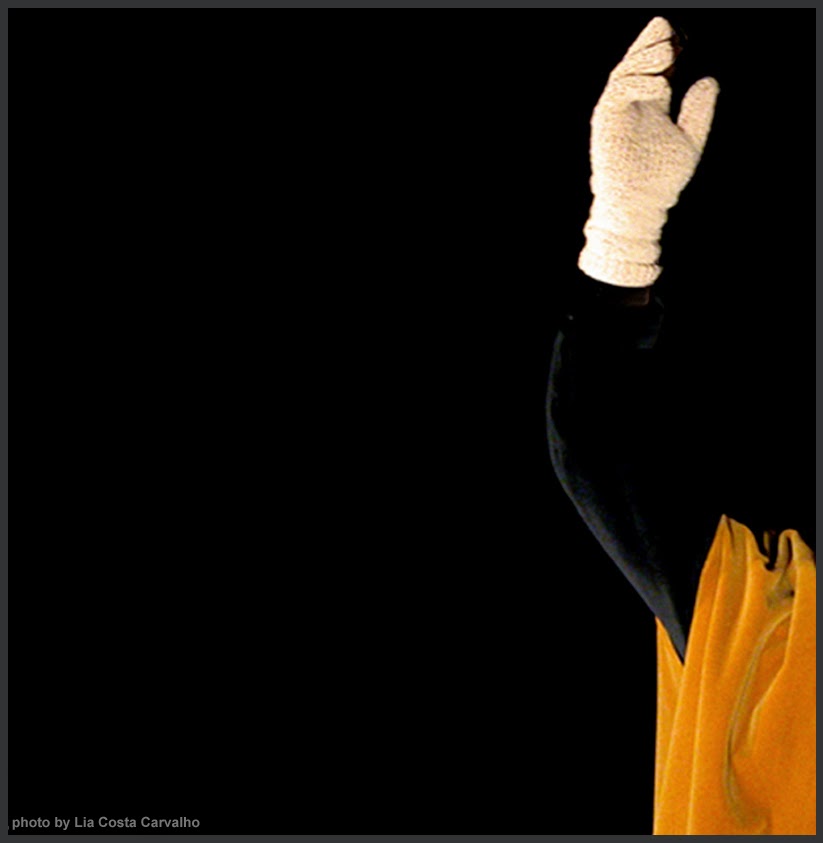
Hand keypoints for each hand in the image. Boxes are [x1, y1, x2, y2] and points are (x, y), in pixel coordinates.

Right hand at [578, 17, 719, 286]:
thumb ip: (698, 112)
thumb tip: (708, 80)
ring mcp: (617, 112)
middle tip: (667, 30)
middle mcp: (632, 105)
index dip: (666, 48)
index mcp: (651, 106)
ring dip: (644, 59)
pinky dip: (637, 83)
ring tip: (666, 54)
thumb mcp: (690, 141)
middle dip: (651, 44)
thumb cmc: (661, 182)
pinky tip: (660, 84)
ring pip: (625, 72)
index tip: (681, 36)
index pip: (656, 68)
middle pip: (637, 63)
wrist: (638, 208)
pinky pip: (618, 92)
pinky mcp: (606, 122)